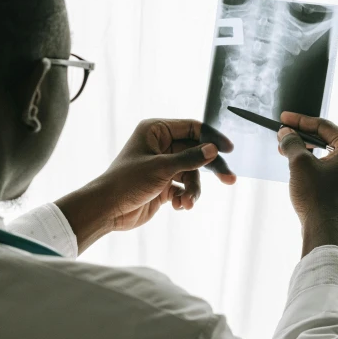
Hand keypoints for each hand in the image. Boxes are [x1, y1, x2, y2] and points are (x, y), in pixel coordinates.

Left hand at [98, 118, 235, 230]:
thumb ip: (190, 159)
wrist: (108, 210)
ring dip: (192, 190)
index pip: (192, 128)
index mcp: (156, 131)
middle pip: (196, 153)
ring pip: (192, 173)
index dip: (212, 138)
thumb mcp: (162, 168)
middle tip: (229, 180)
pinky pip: (184, 187)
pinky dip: (184, 197)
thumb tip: (214, 149)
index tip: (229, 150)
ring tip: (186, 202)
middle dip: (209, 169)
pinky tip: (178, 206)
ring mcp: (162, 165)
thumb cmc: (127, 182)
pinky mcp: (163, 184)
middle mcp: (160, 146)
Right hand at [277, 112, 337, 229]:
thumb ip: (292, 142)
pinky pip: (332, 169)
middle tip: (282, 137)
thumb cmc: (317, 197)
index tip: (283, 119)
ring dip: (307, 152)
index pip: (323, 126)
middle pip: (327, 139)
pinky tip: (300, 169)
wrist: (326, 231)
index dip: (299, 121)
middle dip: (302, 138)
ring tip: (287, 153)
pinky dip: (316, 166)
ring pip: (329, 155)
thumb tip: (286, 133)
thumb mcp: (299, 163)